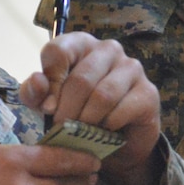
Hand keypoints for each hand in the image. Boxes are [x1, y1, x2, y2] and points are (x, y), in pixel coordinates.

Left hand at [20, 33, 161, 184]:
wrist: (113, 141)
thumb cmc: (76, 112)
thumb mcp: (47, 103)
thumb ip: (34, 92)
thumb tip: (37, 81)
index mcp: (80, 44)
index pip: (57, 52)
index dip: (49, 83)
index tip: (48, 108)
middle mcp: (108, 49)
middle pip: (81, 79)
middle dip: (67, 110)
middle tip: (62, 128)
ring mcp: (132, 68)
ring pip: (102, 95)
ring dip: (87, 120)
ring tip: (80, 132)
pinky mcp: (148, 93)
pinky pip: (122, 111)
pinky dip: (107, 127)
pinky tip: (103, 131)